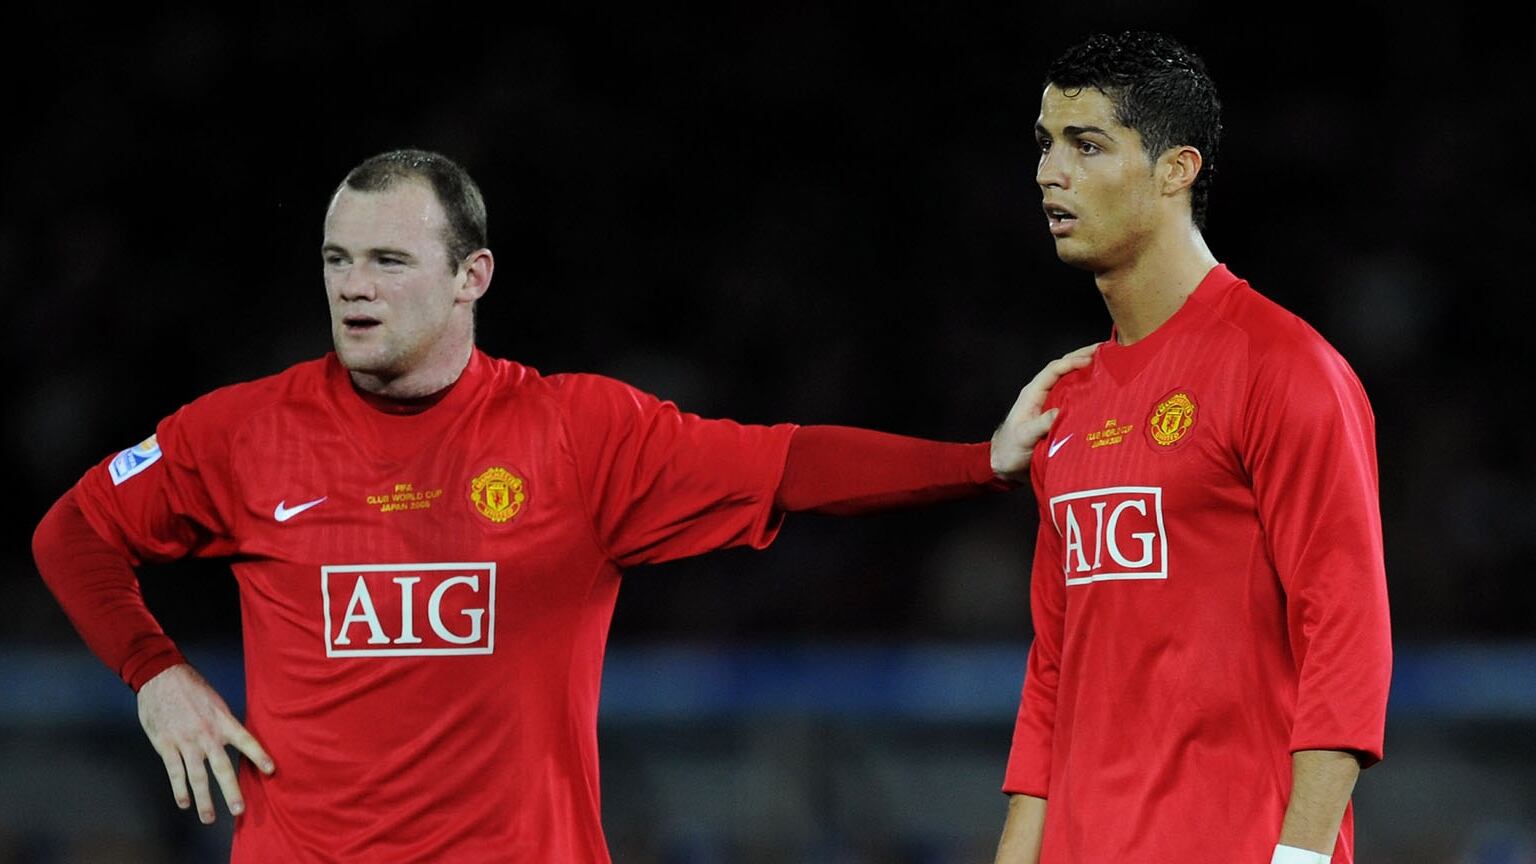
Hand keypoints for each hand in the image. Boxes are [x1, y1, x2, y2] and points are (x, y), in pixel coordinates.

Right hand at [137, 663, 274, 823]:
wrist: (161, 677)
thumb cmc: (191, 688)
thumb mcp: (215, 701)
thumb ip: (223, 723)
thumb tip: (234, 740)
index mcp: (222, 720)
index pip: (246, 740)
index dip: (258, 755)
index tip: (271, 770)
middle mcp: (207, 734)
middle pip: (222, 768)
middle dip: (231, 791)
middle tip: (239, 811)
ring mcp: (186, 742)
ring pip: (197, 777)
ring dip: (204, 800)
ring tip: (209, 818)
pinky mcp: (166, 745)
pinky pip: (175, 772)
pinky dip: (179, 790)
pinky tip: (185, 803)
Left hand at [990, 344, 1095, 481]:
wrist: (1005, 464)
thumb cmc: (1011, 449)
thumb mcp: (1025, 436)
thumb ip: (1041, 424)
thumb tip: (1060, 412)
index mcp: (1033, 393)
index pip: (1054, 370)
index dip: (1072, 362)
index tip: (1091, 360)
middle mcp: (1043, 394)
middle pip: (1065, 369)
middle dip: (1084, 356)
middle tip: (1107, 350)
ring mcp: (1051, 403)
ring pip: (1072, 380)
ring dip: (1089, 370)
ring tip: (1110, 363)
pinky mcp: (1058, 414)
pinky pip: (1076, 397)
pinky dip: (1089, 389)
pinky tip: (1104, 388)